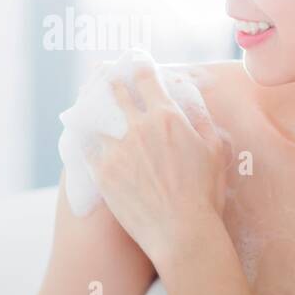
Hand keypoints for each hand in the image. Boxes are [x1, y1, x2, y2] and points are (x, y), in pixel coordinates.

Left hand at [85, 60, 230, 270]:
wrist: (182, 233)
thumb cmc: (205, 195)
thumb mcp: (215, 150)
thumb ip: (201, 118)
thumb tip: (190, 96)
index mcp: (167, 117)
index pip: (145, 77)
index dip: (137, 64)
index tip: (132, 61)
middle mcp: (138, 127)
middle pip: (115, 91)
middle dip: (109, 77)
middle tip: (102, 71)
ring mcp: (116, 149)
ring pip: (96, 117)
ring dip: (93, 106)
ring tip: (88, 101)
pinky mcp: (101, 172)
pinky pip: (85, 146)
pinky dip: (83, 136)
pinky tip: (79, 132)